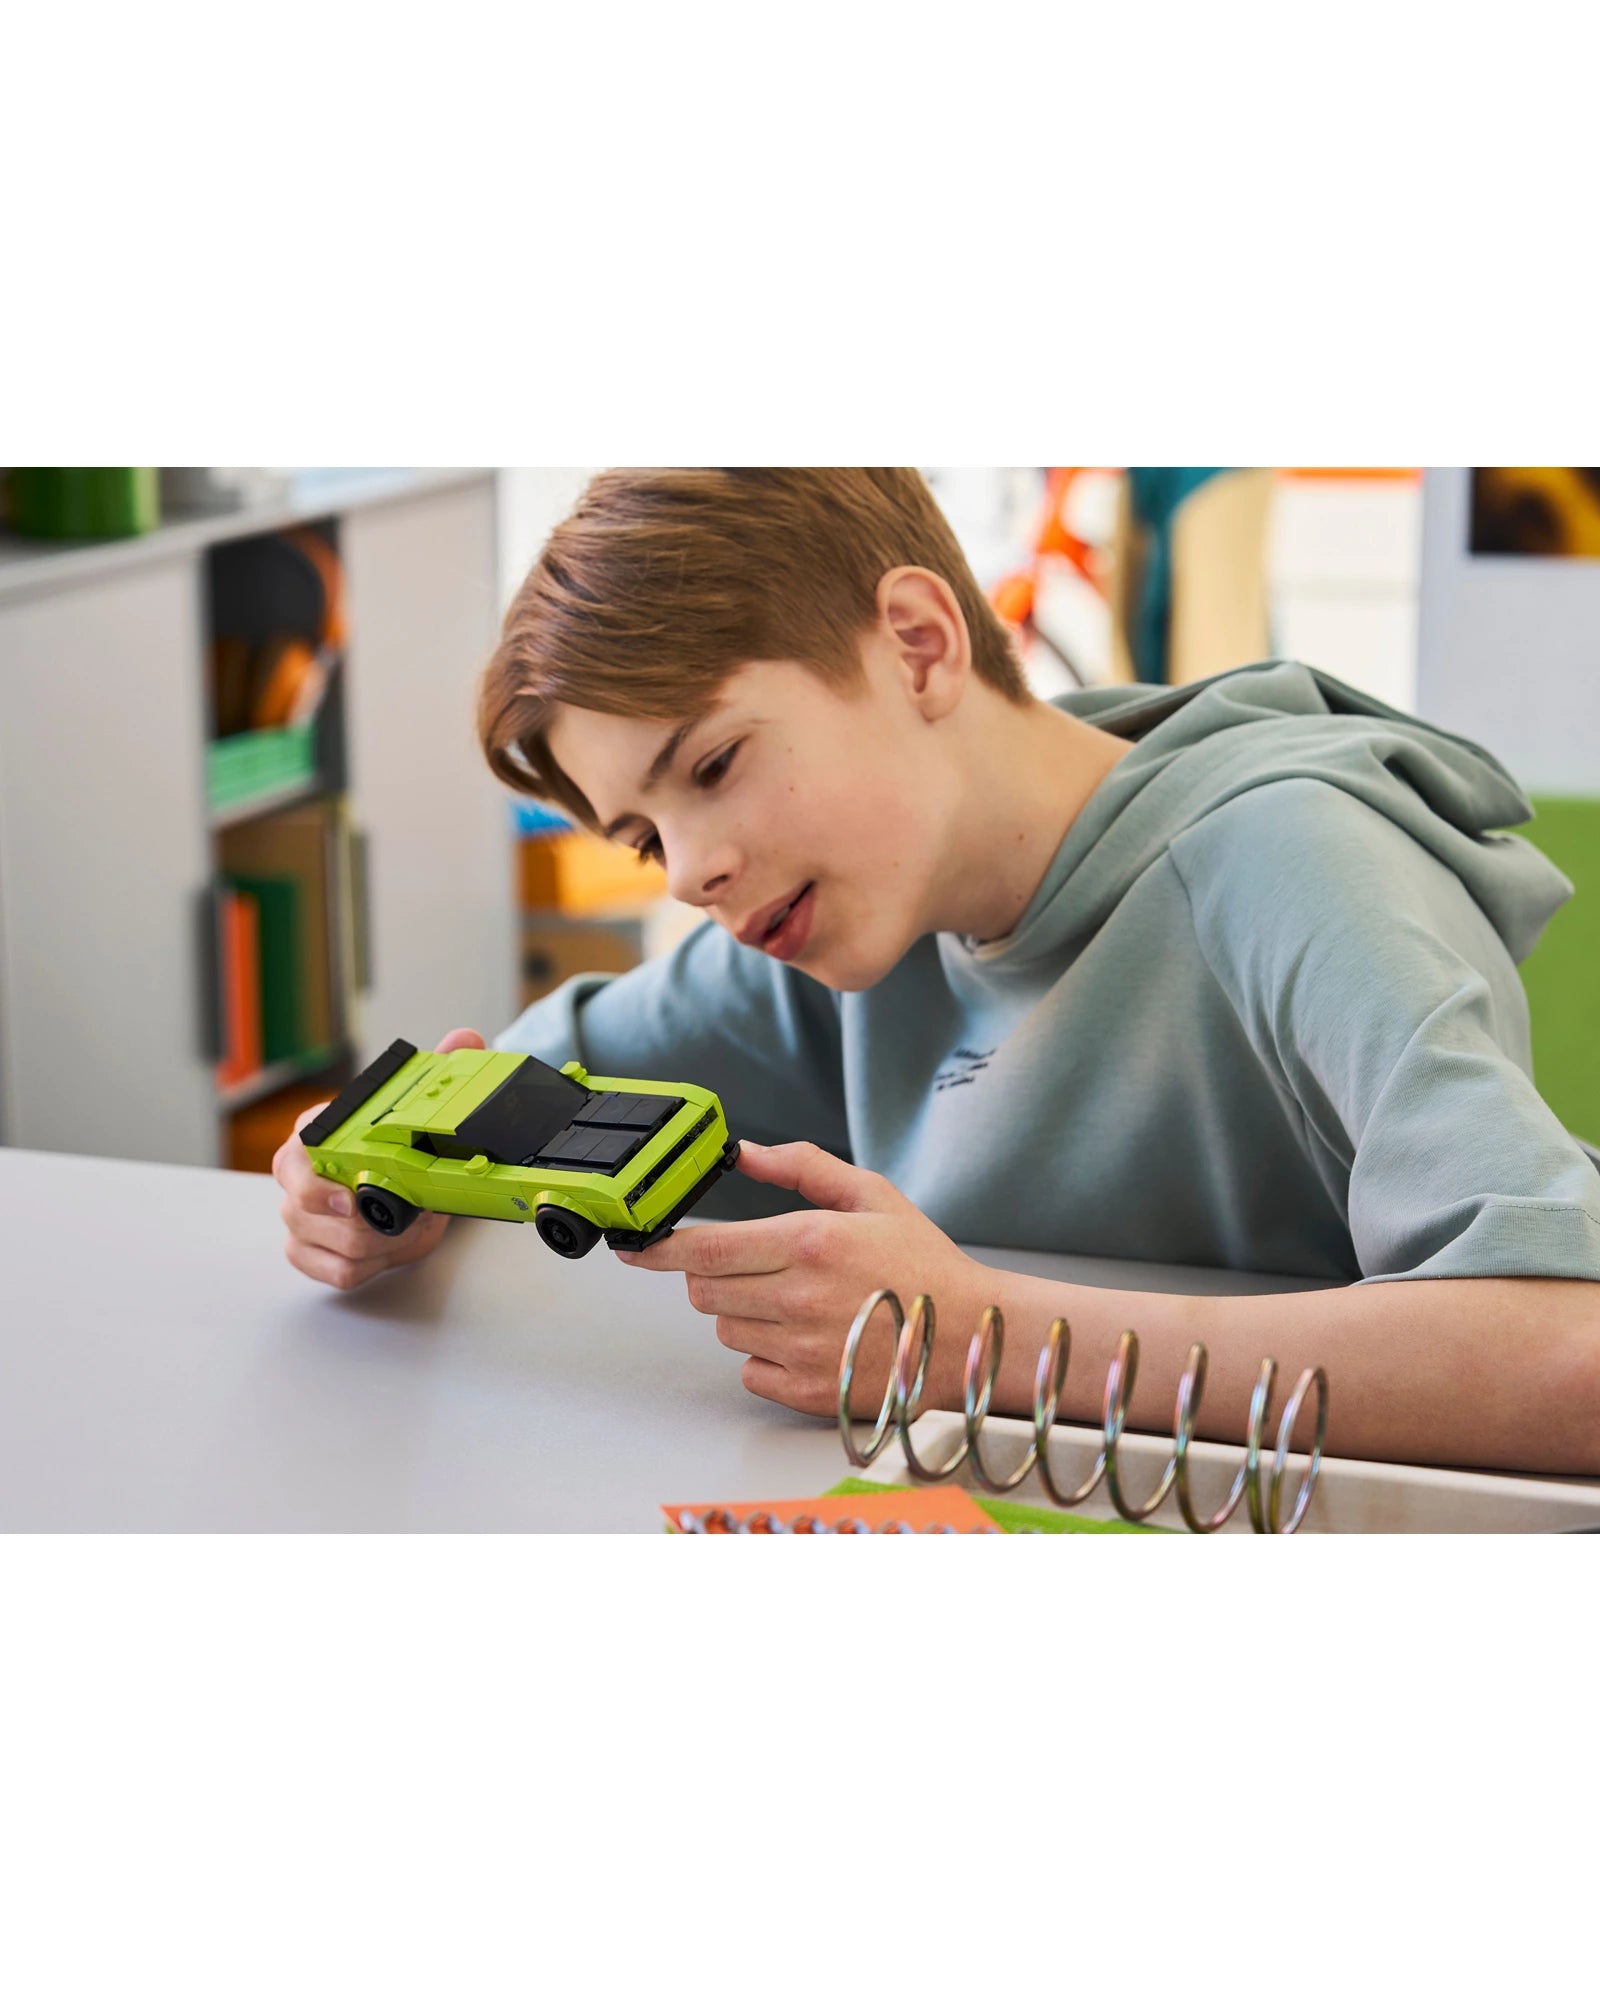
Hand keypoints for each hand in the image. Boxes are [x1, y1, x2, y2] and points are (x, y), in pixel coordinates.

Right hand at [273, 1028, 485, 1290]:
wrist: (407, 1189)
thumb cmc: (400, 1149)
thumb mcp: (421, 1113)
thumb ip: (439, 1072)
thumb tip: (465, 1038)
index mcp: (313, 1135)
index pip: (296, 1159)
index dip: (319, 1184)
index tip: (350, 1197)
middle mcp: (297, 1176)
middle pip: (305, 1211)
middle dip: (364, 1222)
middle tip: (403, 1216)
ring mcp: (298, 1216)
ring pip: (325, 1243)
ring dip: (376, 1245)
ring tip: (408, 1227)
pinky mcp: (306, 1250)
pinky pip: (331, 1271)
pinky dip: (366, 1266)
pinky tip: (387, 1251)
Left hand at [613, 1141, 982, 1417]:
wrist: (973, 1335)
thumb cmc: (924, 1265)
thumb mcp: (872, 1195)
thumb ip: (803, 1168)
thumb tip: (745, 1153)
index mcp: (810, 1241)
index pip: (704, 1248)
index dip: (659, 1249)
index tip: (636, 1248)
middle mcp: (799, 1298)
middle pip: (704, 1289)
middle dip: (716, 1274)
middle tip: (763, 1268)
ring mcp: (802, 1351)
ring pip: (725, 1328)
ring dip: (744, 1313)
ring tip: (799, 1303)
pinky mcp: (810, 1393)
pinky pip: (750, 1371)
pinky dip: (764, 1356)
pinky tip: (807, 1339)